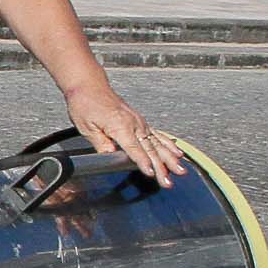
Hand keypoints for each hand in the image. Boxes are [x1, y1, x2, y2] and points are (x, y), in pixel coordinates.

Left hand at [66, 80, 186, 184]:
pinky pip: (158, 135)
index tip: (151, 173)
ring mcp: (139, 122)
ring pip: (158, 144)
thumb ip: (101, 144)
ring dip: (170, 159)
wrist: (90, 85)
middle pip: (150, 149)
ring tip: (181, 171)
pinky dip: (169, 145)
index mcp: (120, 125)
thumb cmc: (85, 104)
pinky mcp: (140, 121)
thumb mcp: (87, 127)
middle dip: (161, 167)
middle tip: (169, 182)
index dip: (142, 162)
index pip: (133, 148)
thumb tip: (110, 159)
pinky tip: (178, 154)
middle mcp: (134, 123)